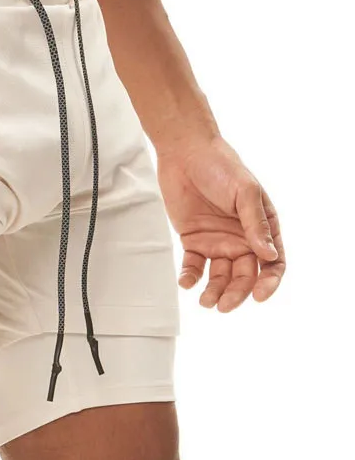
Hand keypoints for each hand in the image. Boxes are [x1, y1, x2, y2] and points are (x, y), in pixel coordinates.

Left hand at [157, 135, 284, 311]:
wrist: (186, 154)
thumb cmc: (222, 167)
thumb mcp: (246, 192)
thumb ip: (255, 224)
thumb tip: (269, 255)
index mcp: (262, 227)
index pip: (273, 262)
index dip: (269, 281)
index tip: (259, 295)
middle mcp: (242, 238)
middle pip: (244, 275)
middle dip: (237, 293)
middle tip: (224, 305)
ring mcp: (218, 241)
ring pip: (220, 276)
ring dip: (214, 291)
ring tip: (206, 302)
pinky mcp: (194, 240)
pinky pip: (194, 265)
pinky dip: (191, 276)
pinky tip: (187, 283)